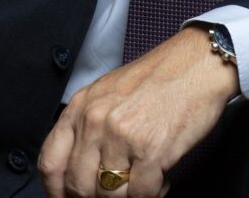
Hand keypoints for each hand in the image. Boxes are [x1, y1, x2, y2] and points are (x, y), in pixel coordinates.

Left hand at [38, 26, 238, 196]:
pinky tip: (161, 177)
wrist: (198, 63)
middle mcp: (96, 120)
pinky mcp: (151, 150)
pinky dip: (153, 194)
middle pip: (79, 186)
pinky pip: (141, 196)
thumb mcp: (109, 92)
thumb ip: (88, 125)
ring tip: (143, 179)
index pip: (51, 163)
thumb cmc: (157, 78)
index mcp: (82, 106)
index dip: (58, 190)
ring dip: (128, 196)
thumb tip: (77, 170)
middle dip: (98, 196)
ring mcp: (122, 136)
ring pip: (109, 196)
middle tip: (118, 190)